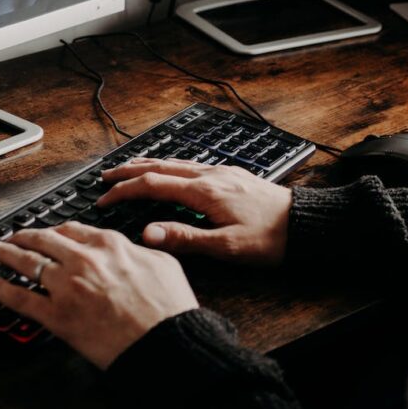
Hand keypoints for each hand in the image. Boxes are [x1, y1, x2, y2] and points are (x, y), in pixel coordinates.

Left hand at [0, 222, 197, 368]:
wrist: (164, 341)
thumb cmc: (168, 307)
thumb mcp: (162, 262)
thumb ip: (140, 249)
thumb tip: (133, 247)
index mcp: (109, 244)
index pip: (72, 229)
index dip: (55, 229)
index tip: (47, 232)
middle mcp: (83, 259)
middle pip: (44, 239)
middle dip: (23, 236)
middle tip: (11, 236)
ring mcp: (67, 287)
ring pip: (27, 262)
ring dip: (5, 253)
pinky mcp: (57, 316)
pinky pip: (19, 298)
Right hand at [98, 158, 292, 263]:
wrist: (304, 224)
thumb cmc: (269, 239)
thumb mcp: (226, 247)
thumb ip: (184, 238)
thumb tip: (147, 233)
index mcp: (203, 191)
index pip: (152, 185)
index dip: (123, 191)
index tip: (103, 200)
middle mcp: (209, 174)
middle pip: (159, 166)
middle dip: (128, 170)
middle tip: (104, 176)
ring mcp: (219, 171)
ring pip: (174, 161)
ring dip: (147, 164)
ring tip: (128, 168)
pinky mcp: (230, 174)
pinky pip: (189, 163)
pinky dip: (168, 165)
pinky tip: (169, 170)